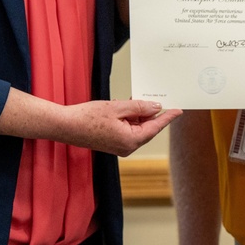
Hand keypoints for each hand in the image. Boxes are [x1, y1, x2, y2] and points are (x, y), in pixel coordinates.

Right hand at [64, 99, 181, 156]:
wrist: (65, 126)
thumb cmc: (87, 117)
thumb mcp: (117, 107)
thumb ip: (139, 107)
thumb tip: (155, 107)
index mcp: (131, 140)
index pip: (155, 127)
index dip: (168, 117)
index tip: (178, 110)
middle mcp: (127, 147)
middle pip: (146, 128)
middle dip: (150, 113)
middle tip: (154, 97)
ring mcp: (119, 146)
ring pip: (137, 128)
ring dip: (137, 114)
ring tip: (134, 99)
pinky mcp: (112, 143)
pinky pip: (127, 129)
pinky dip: (129, 118)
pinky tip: (124, 107)